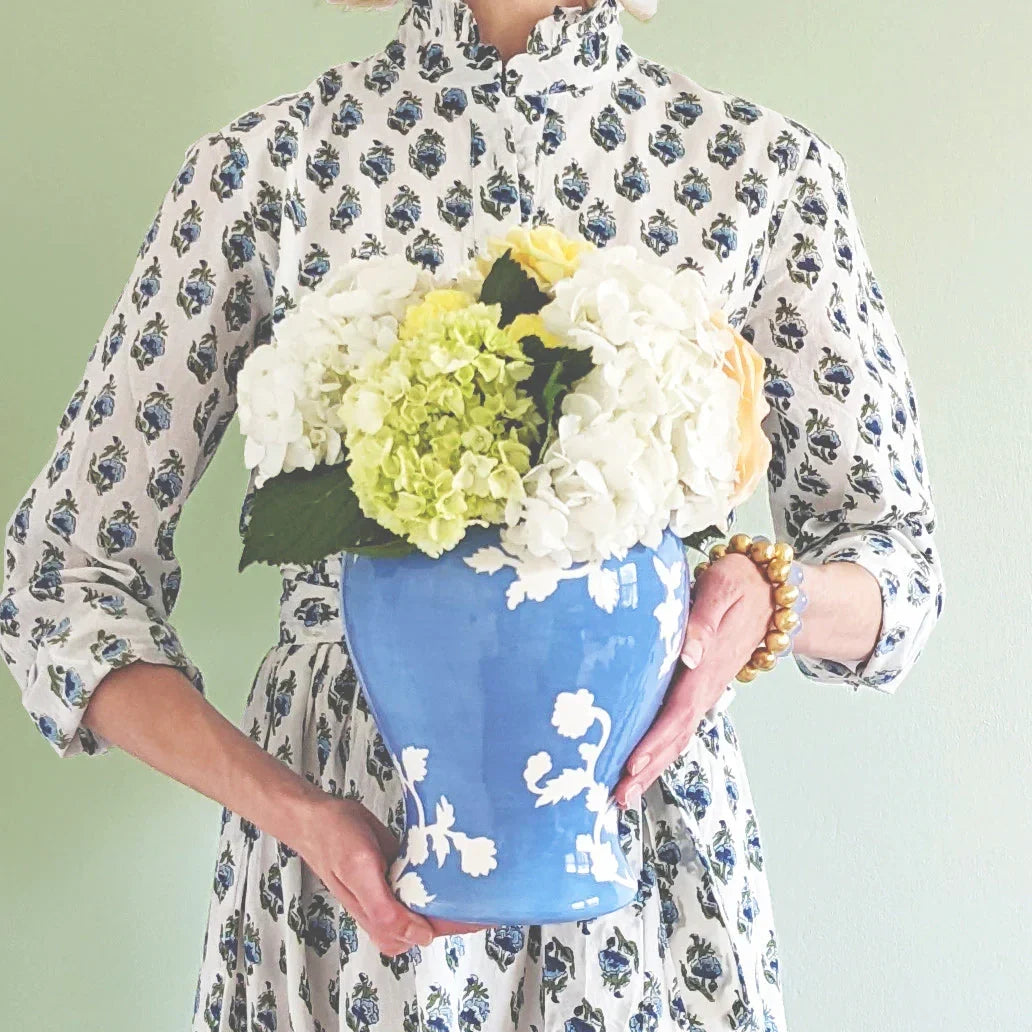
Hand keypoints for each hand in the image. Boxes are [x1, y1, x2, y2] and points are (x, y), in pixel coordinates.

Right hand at [296, 793, 488, 955]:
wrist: (321, 815)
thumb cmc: (334, 840)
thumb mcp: (358, 870)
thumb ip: (384, 910)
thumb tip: (420, 937)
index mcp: (385, 921)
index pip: (432, 930)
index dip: (462, 923)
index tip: (491, 910)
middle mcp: (393, 912)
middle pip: (438, 920)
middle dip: (466, 909)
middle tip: (497, 888)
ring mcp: (398, 893)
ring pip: (435, 902)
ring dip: (458, 893)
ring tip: (486, 876)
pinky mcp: (401, 873)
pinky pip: (428, 881)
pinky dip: (445, 876)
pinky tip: (462, 864)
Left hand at [611, 552, 774, 807]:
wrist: (775, 593)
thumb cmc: (741, 583)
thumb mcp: (724, 589)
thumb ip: (705, 620)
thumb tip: (689, 652)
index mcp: (707, 666)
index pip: (678, 711)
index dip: (655, 740)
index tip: (632, 764)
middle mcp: (706, 686)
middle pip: (675, 735)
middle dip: (647, 768)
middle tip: (618, 798)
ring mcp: (705, 691)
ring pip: (677, 736)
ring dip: (652, 767)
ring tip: (623, 796)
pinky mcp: (700, 688)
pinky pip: (678, 725)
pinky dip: (660, 750)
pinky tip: (641, 766)